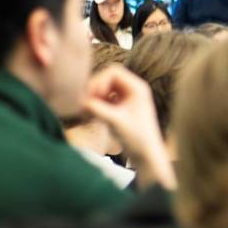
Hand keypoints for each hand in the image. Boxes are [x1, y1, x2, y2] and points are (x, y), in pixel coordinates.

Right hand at [82, 65, 175, 189]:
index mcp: (137, 88)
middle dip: (94, 88)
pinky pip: (104, 98)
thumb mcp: (116, 122)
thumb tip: (80, 101)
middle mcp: (133, 89)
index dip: (100, 81)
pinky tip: (88, 116)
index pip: (114, 71)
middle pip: (107, 77)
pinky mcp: (120, 107)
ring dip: (93, 97)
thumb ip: (98, 109)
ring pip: (104, 88)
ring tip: (85, 111)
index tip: (92, 96)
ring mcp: (126, 98)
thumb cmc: (137, 139)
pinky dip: (95, 104)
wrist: (146, 156)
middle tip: (84, 103)